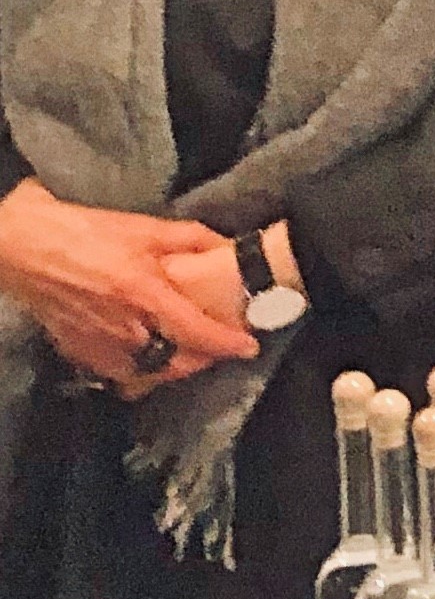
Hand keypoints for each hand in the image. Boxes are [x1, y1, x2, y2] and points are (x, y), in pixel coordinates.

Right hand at [0, 180, 259, 391]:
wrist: (20, 243)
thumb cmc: (82, 231)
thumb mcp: (142, 226)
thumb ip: (189, 238)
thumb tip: (226, 245)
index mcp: (142, 293)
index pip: (195, 331)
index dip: (225, 344)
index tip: (248, 348)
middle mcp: (122, 325)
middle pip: (173, 361)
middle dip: (200, 361)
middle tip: (215, 350)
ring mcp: (96, 341)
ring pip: (144, 372)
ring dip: (168, 368)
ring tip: (184, 356)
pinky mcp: (75, 348)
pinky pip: (113, 371)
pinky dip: (133, 370)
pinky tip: (142, 357)